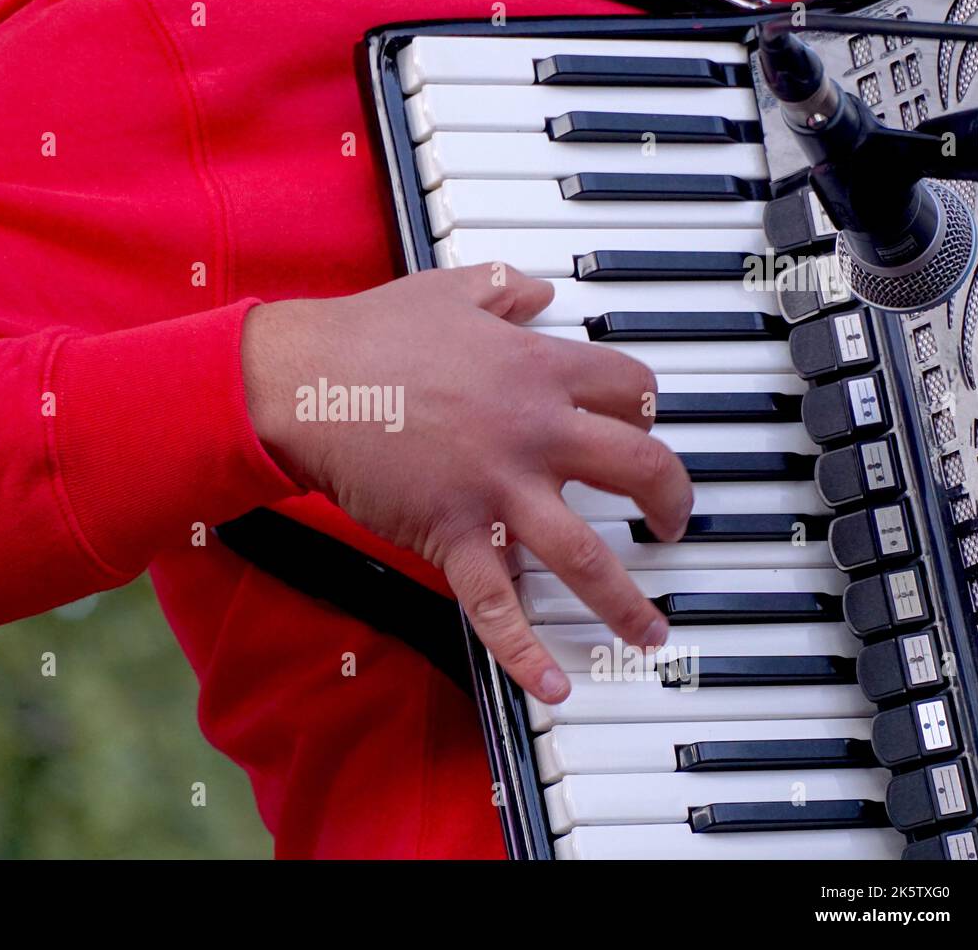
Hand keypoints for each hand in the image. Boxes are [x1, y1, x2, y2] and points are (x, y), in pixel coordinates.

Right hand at [242, 264, 692, 702]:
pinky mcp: (454, 534)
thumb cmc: (369, 334)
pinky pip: (499, 605)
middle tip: (672, 526)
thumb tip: (539, 291)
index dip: (648, 410)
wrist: (304, 381)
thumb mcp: (450, 290)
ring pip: (587, 555)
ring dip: (627, 601)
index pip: (634, 387)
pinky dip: (526, 652)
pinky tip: (554, 686)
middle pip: (643, 469)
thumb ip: (506, 290)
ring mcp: (499, 488)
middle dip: (673, 503)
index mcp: (540, 369)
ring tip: (650, 630)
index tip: (644, 429)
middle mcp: (536, 430)